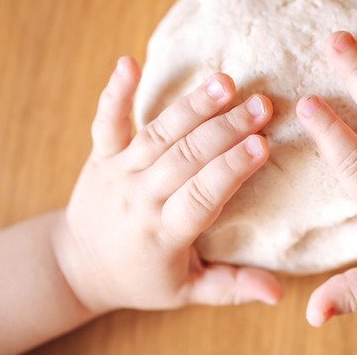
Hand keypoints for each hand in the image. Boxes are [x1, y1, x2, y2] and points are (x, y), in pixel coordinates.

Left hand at [53, 56, 282, 313]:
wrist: (78, 266)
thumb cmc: (142, 278)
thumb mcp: (187, 291)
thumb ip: (232, 287)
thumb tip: (278, 293)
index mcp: (164, 233)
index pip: (202, 195)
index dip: (231, 169)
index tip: (263, 145)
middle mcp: (140, 198)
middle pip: (185, 158)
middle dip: (225, 129)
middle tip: (262, 105)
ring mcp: (118, 172)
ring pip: (158, 134)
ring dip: (192, 106)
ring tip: (225, 82)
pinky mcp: (101, 155)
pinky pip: (107, 121)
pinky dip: (115, 92)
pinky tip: (128, 63)